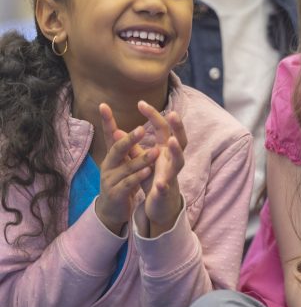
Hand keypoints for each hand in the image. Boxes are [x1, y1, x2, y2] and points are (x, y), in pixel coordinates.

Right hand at [94, 103, 156, 234]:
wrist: (112, 210)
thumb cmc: (121, 181)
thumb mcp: (122, 162)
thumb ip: (124, 147)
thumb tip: (120, 127)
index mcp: (112, 156)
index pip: (108, 135)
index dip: (105, 120)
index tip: (103, 104)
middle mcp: (108, 166)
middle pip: (117, 149)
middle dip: (129, 139)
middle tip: (142, 128)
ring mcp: (110, 180)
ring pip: (126, 168)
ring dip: (141, 160)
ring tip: (155, 152)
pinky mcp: (116, 194)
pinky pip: (128, 184)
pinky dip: (138, 178)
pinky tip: (148, 172)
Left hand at [136, 100, 187, 235]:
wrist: (159, 204)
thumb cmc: (151, 177)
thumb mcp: (141, 159)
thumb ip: (132, 146)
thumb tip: (115, 131)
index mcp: (165, 150)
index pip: (163, 128)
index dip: (154, 115)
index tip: (141, 102)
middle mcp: (172, 159)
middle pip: (180, 140)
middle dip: (178, 127)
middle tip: (173, 113)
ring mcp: (172, 174)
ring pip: (179, 161)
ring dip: (175, 151)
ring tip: (170, 141)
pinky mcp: (166, 191)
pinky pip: (166, 187)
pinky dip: (163, 185)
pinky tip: (159, 184)